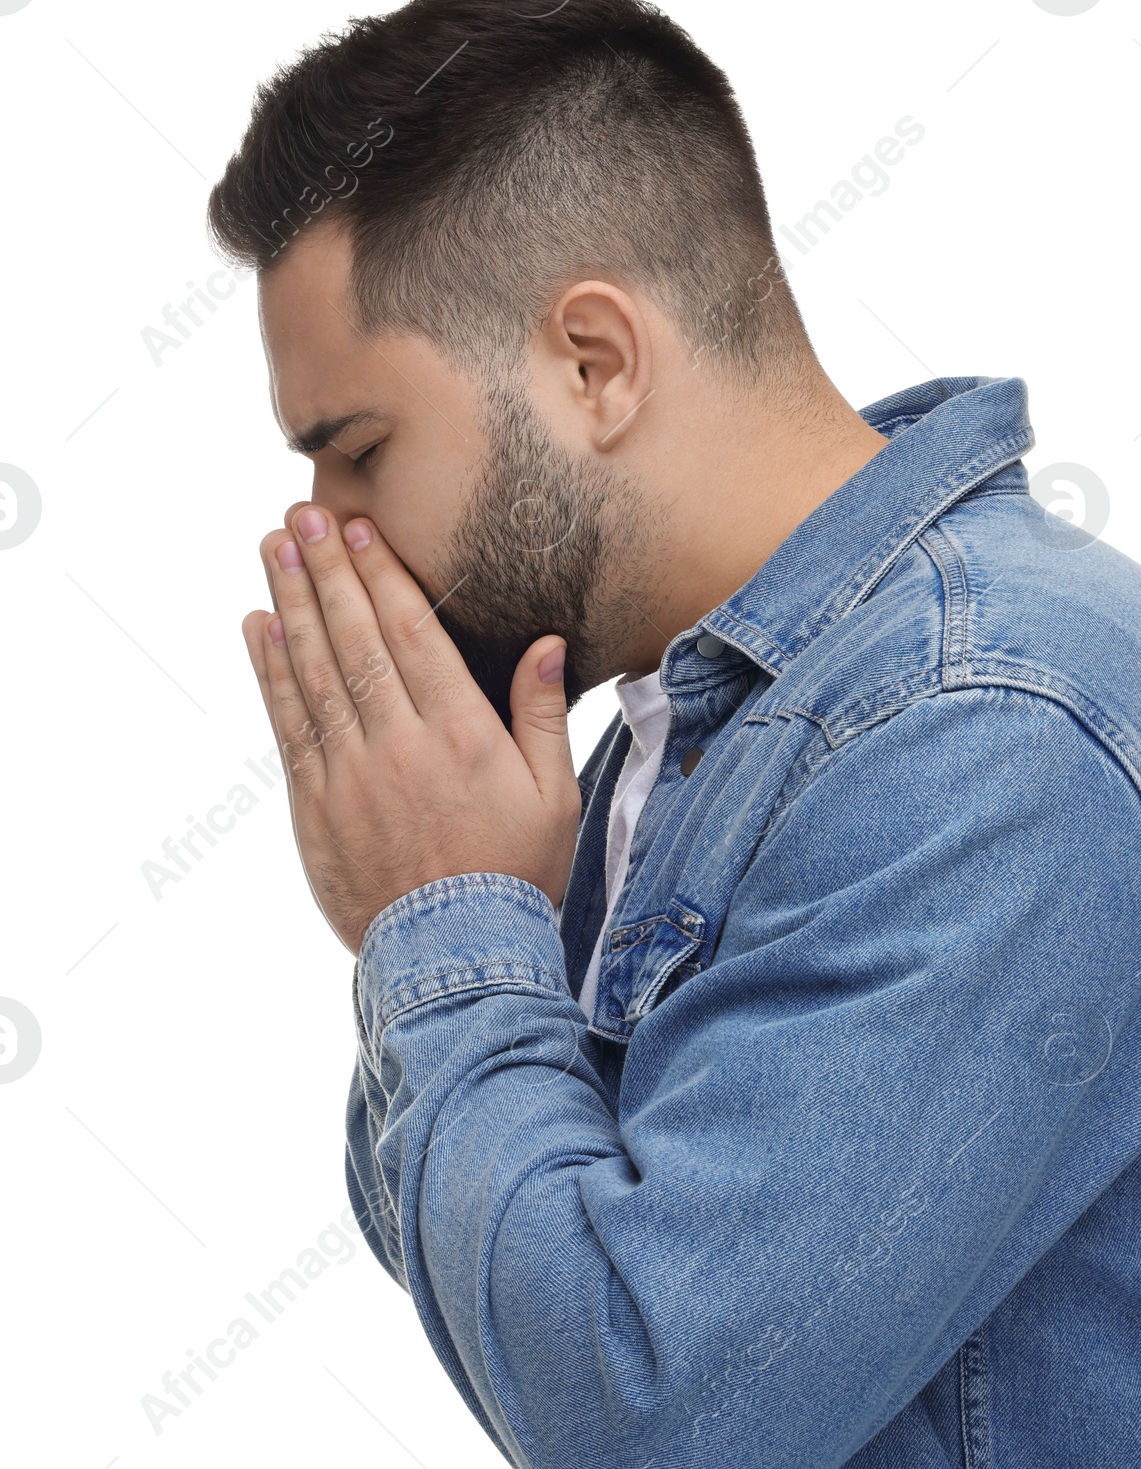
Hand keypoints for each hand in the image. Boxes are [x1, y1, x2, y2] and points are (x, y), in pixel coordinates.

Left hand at [241, 505, 581, 953]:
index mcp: (461, 734)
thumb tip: (544, 645)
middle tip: (300, 515)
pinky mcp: (315, 803)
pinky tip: (259, 627)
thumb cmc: (515, 873)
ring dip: (290, 604)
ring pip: (313, 671)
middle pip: (354, 639)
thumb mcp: (554, 794)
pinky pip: (288, 723)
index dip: (380, 577)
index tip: (357, 530)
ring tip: (273, 549)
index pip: (412, 635)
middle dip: (325, 571)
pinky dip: (270, 672)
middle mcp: (399, 743)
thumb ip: (543, 715)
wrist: (458, 954)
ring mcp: (350, 772)